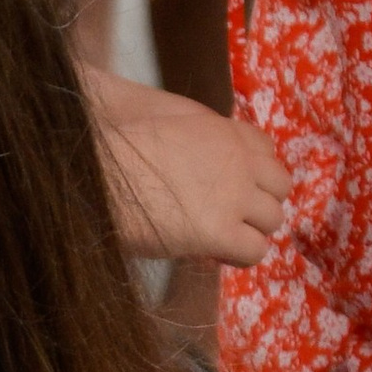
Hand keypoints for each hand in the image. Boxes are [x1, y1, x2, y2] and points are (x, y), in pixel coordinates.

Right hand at [84, 67, 291, 266]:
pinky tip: (214, 255)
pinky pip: (255, 250)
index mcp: (220, 129)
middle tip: (228, 215)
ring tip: (221, 238)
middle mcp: (237, 160)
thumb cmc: (109, 142)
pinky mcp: (218, 230)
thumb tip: (177, 141)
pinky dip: (239, 255)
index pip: (264, 148)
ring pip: (273, 218)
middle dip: (258, 201)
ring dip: (250, 229)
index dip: (250, 170)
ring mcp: (232, 195)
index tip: (227, 185)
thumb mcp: (154, 115)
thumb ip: (182, 127)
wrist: (92, 171)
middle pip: (279, 184)